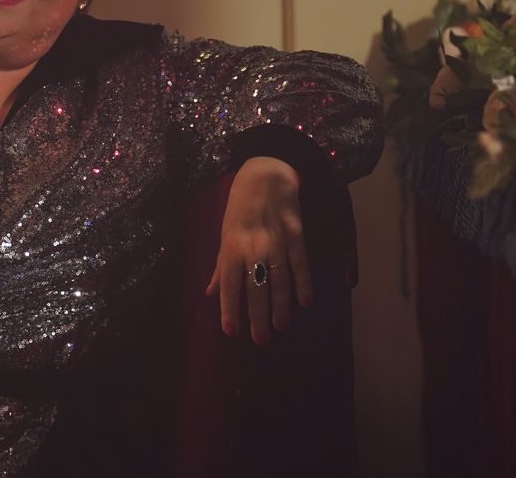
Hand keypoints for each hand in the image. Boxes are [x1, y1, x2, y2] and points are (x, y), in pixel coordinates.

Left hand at [205, 156, 311, 344]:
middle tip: (260, 340)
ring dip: (281, 306)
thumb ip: (220, 267)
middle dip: (257, 316)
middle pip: (256, 288)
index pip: (230, 285)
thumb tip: (210, 294)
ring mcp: (276, 241)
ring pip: (279, 280)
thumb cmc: (240, 207)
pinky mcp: (296, 235)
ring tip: (280, 326)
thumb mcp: (224, 234)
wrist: (265, 175)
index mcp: (232, 247)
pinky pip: (300, 264)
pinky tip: (305, 302)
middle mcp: (253, 247)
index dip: (230, 309)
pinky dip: (304, 283)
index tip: (231, 331)